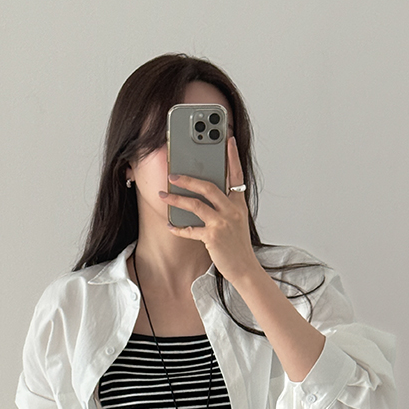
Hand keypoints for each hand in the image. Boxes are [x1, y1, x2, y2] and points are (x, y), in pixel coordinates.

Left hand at [159, 136, 260, 285]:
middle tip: (172, 174)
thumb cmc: (238, 246)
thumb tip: (205, 196)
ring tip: (163, 196)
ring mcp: (222, 223)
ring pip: (196, 205)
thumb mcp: (238, 221)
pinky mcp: (212, 237)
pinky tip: (169, 225)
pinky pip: (190, 229)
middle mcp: (232, 210)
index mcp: (239, 204)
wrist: (245, 268)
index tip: (228, 140)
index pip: (236, 175)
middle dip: (188, 178)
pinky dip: (178, 227)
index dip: (232, 157)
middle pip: (208, 186)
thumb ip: (226, 206)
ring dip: (176, 199)